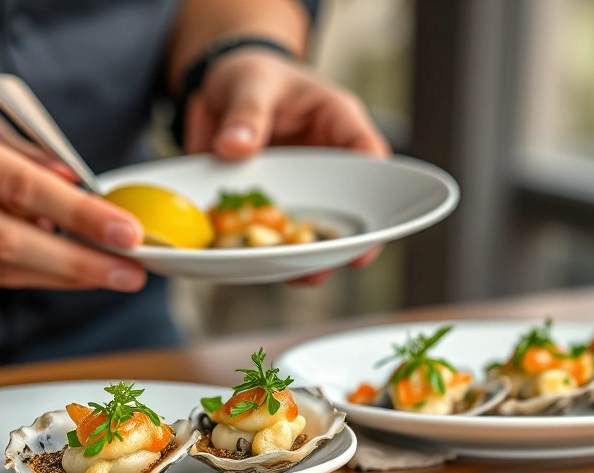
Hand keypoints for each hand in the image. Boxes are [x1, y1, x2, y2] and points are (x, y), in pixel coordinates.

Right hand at [0, 83, 146, 291]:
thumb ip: (37, 159)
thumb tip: (89, 195)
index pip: (21, 186)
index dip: (79, 215)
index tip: (126, 233)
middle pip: (10, 242)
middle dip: (79, 264)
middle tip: (130, 272)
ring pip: (2, 269)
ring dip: (62, 274)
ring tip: (106, 269)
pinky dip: (30, 274)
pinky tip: (57, 265)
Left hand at [184, 50, 388, 285]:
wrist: (214, 89)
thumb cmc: (250, 74)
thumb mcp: (250, 82)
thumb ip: (246, 113)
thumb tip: (236, 147)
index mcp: (337, 124)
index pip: (368, 155)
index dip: (379, 189)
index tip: (376, 214)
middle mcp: (324, 165)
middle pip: (348, 206)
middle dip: (349, 237)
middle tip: (348, 261)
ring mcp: (296, 190)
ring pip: (311, 230)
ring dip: (308, 256)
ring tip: (303, 276)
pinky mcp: (265, 207)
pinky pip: (271, 237)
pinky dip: (265, 255)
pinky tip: (259, 268)